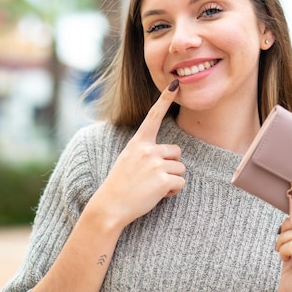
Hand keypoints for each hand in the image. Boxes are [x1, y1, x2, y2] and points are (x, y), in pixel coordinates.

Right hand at [87, 80, 184, 229]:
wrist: (110, 206)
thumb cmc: (119, 185)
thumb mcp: (128, 160)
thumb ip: (145, 152)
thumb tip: (166, 155)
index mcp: (138, 142)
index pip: (153, 116)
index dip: (165, 100)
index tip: (175, 85)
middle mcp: (148, 150)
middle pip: (177, 151)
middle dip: (171, 165)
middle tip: (153, 178)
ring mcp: (156, 164)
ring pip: (180, 169)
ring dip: (172, 180)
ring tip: (153, 187)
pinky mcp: (163, 180)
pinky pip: (180, 183)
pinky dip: (173, 192)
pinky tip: (158, 195)